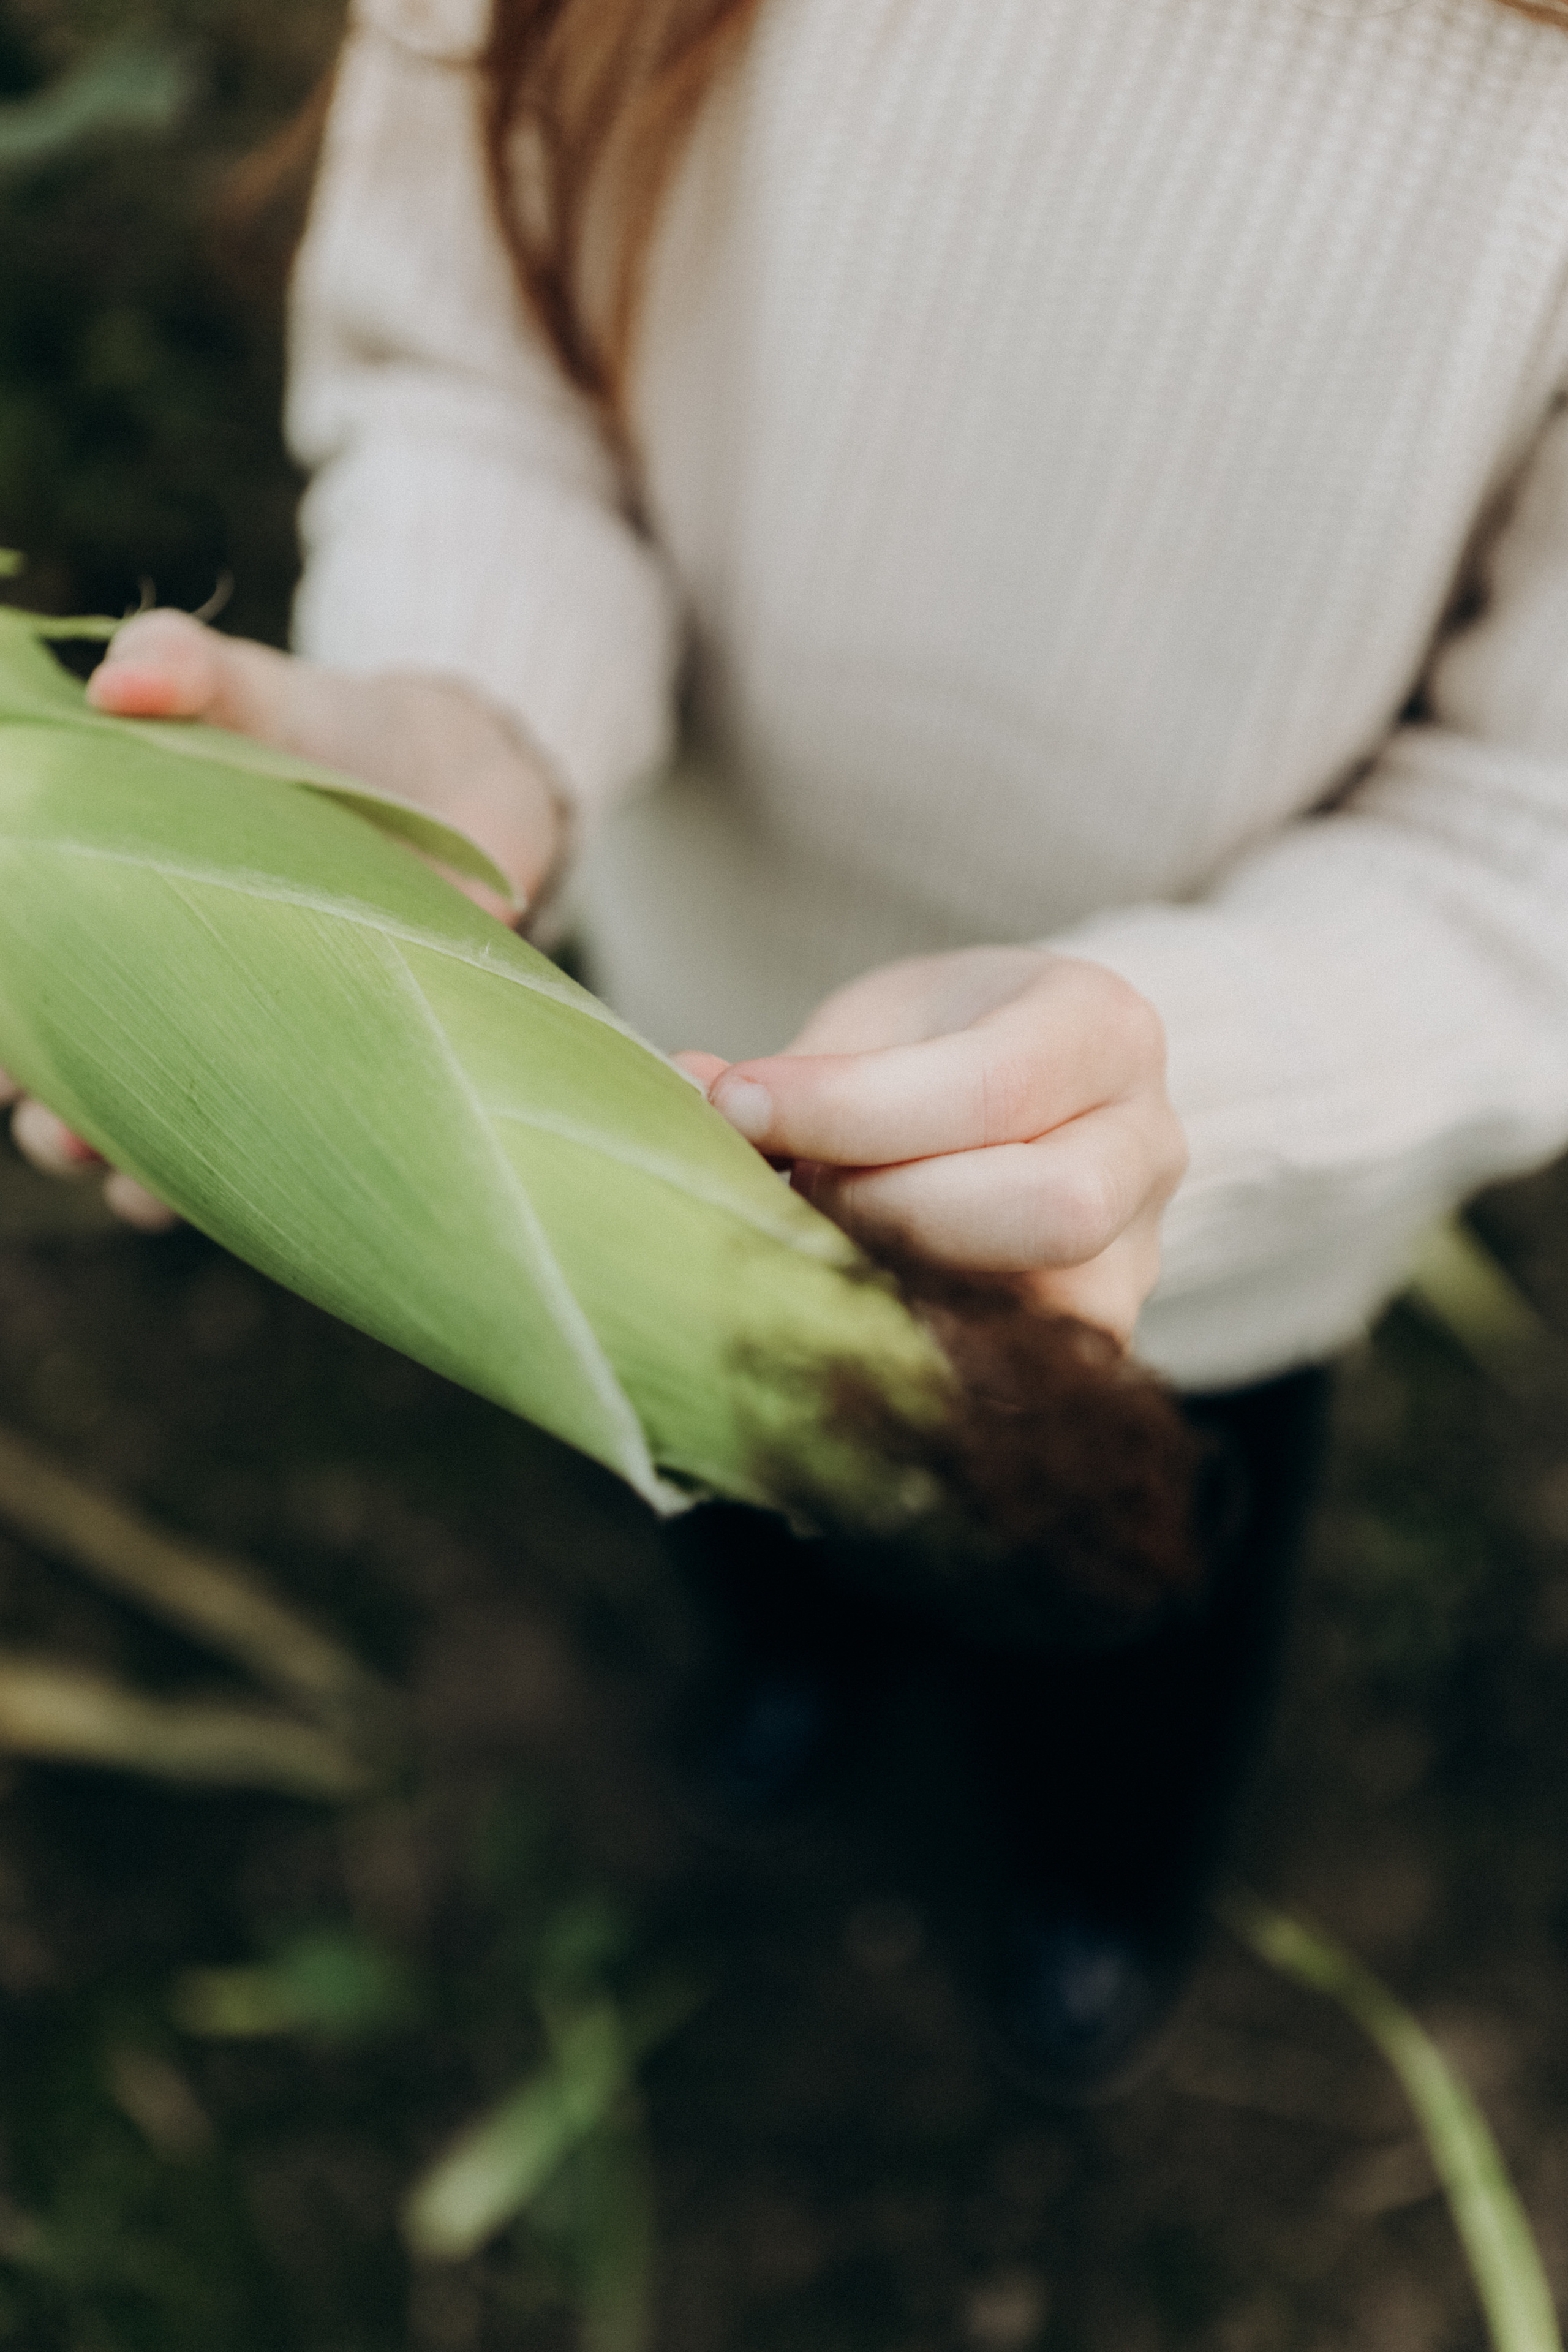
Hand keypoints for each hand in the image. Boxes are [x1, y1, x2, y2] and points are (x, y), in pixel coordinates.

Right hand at [10, 608, 563, 1226]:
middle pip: (58, 1081)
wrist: (457, 791)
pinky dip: (243, 1185)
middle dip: (47, 1113)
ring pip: (147, 1143)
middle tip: (56, 1117)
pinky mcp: (318, 1081)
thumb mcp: (250, 691)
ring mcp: (228, 1047)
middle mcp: (146, 992)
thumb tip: (122, 681)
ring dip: (129, 1169)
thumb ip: (185, 669)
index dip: (2, 1020)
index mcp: (96, 903)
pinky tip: (246, 1189)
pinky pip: (264, 1164)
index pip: (17, 976)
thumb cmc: (320, 736)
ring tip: (132, 1172)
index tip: (0, 1045)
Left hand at [675, 946, 1186, 1344]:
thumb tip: (684, 1092)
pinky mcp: (1104, 1336)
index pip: (991, 1088)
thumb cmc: (940, 1046)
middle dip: (895, 1209)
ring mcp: (1138, 1253)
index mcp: (1103, 1028)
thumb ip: (805, 1070)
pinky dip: (921, 1350)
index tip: (736, 1104)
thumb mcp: (882, 1022)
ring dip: (904, 1286)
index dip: (849, 1108)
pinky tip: (850, 1313)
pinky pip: (1022, 1376)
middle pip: (1050, 1210)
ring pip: (1043, 1309)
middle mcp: (1149, 1143)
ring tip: (826, 1245)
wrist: (1030, 1095)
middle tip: (805, 1187)